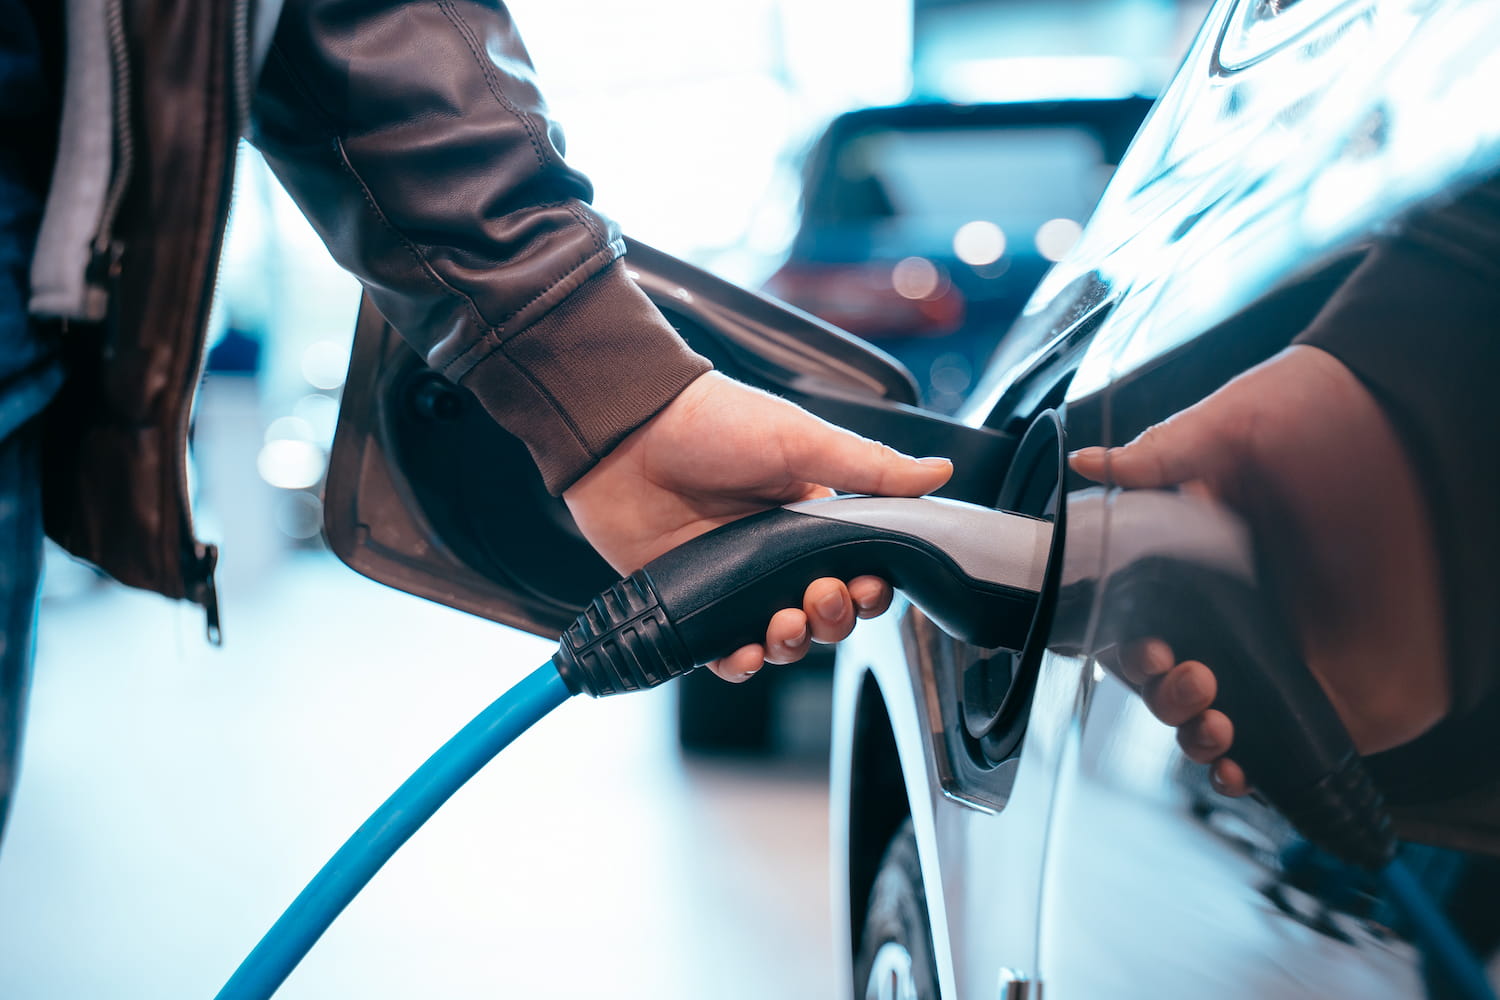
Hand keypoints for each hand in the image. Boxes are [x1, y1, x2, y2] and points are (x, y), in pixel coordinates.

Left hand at [563, 371, 952, 681]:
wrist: (626, 431)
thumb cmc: (712, 422)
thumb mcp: (801, 438)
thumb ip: (871, 468)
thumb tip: (939, 474)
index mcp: (810, 515)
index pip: (859, 569)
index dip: (871, 588)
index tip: (868, 583)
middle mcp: (774, 553)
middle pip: (826, 613)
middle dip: (834, 618)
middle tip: (820, 597)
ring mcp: (732, 580)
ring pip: (781, 638)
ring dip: (794, 643)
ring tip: (784, 621)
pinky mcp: (691, 602)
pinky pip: (724, 651)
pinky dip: (742, 663)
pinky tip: (747, 653)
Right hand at [1070, 345, 1447, 795]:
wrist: (1437, 446)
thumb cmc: (1335, 418)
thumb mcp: (1241, 421)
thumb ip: (1164, 451)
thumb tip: (1089, 465)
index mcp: (1199, 554)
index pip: (1135, 615)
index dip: (1122, 641)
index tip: (1135, 643)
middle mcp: (1236, 608)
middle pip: (1164, 675)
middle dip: (1158, 691)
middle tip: (1183, 670)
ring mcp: (1282, 654)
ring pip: (1210, 718)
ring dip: (1194, 734)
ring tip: (1216, 720)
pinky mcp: (1330, 696)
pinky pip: (1277, 751)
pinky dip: (1246, 774)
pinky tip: (1237, 770)